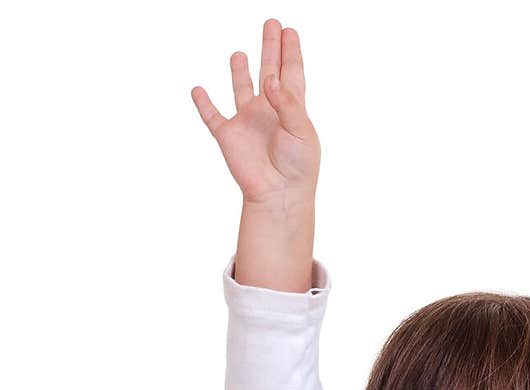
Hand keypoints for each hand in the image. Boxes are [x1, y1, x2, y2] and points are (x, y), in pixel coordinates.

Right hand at [191, 18, 320, 210]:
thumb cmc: (298, 167)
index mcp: (291, 108)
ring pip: (241, 89)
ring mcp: (248, 122)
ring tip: (239, 54)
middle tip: (272, 24)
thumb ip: (287, 102)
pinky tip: (198, 90)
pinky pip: (212, 116)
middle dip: (271, 47)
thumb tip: (270, 78)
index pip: (291, 72)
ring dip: (239, 72)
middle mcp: (269, 111)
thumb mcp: (301, 131)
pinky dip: (203, 103)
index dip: (290, 51)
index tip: (289, 31)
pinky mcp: (228, 136)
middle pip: (269, 70)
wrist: (278, 195)